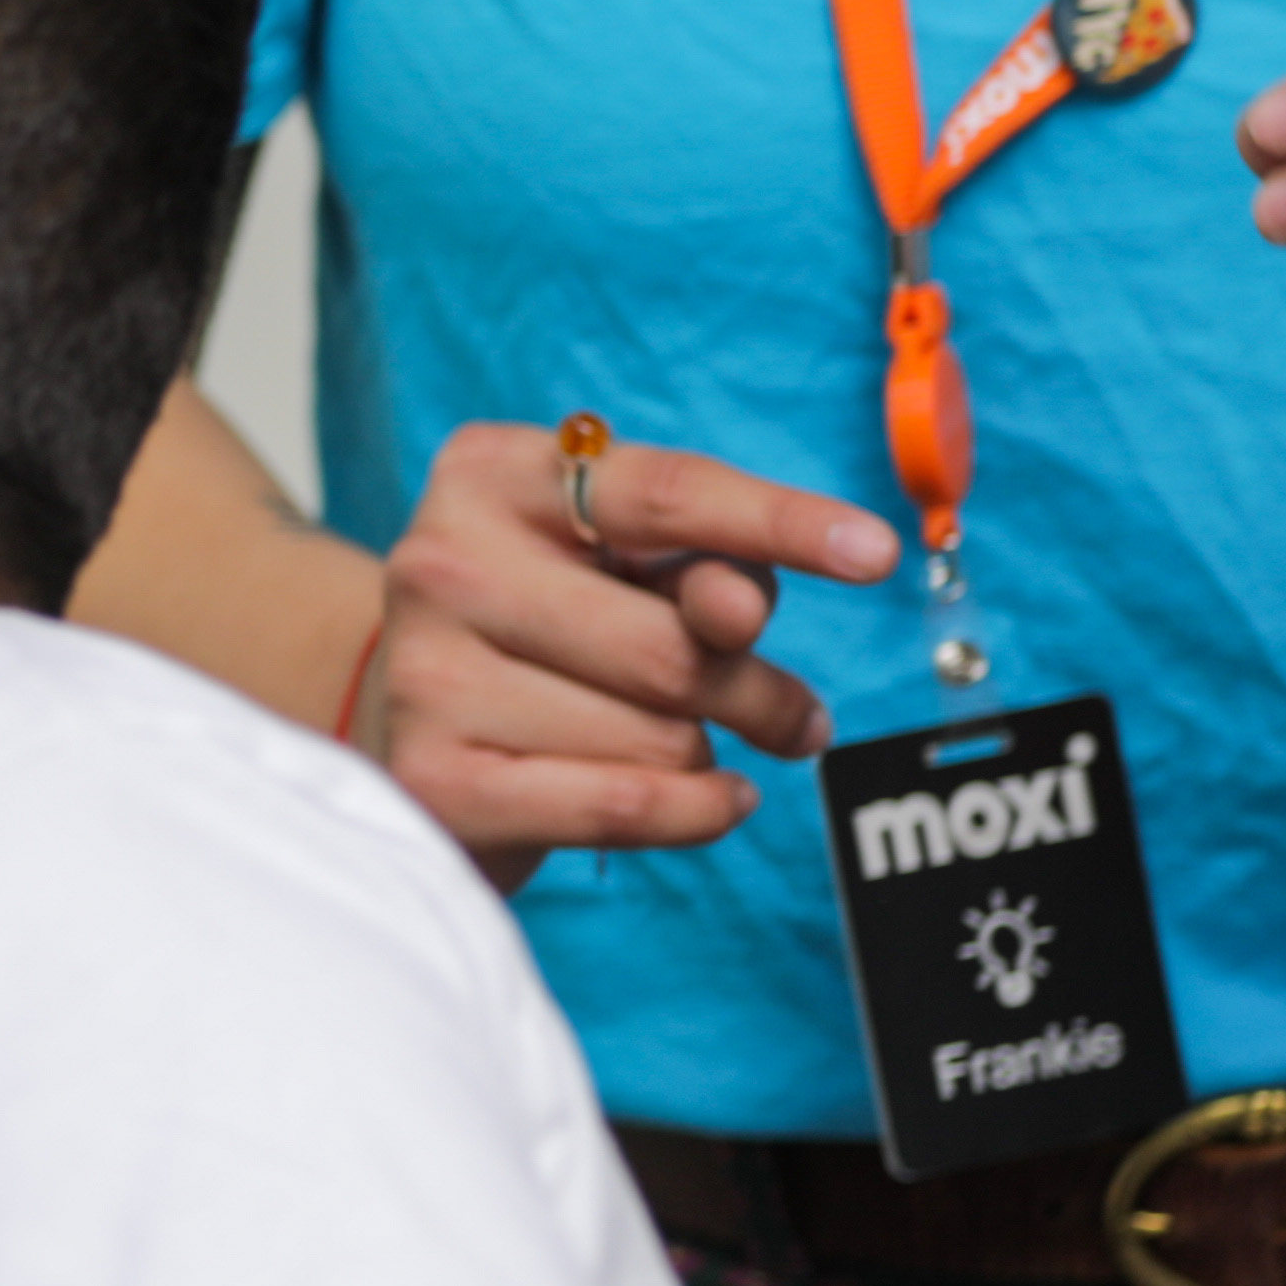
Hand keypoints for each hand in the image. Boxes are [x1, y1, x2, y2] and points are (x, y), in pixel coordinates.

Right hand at [357, 423, 892, 882]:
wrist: (410, 723)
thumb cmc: (555, 627)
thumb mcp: (632, 568)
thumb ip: (707, 567)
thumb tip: (735, 614)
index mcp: (492, 475)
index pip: (664, 494)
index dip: (778, 522)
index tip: (875, 554)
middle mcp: (440, 562)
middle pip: (674, 641)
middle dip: (760, 689)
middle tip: (795, 716)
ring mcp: (426, 674)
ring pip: (658, 735)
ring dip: (709, 751)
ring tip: (685, 744)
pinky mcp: (436, 781)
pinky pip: (624, 805)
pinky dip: (699, 810)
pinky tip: (715, 796)